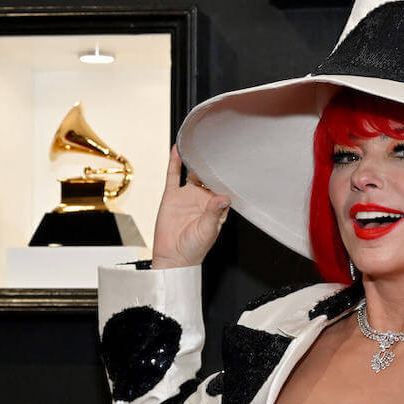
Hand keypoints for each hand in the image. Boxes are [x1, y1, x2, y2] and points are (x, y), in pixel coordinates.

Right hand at [151, 145, 230, 268]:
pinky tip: (178, 151)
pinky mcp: (171, 197)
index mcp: (216, 207)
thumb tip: (223, 199)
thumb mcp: (208, 231)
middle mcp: (202, 199)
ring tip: (200, 145)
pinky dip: (175, 162)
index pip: (223, 186)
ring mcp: (187, 197)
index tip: (231, 163)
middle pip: (208, 176)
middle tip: (217, 148)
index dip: (226, 175)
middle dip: (212, 164)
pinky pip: (173, 176)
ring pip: (192, 173)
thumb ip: (214, 213)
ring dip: (196, 160)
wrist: (173, 258)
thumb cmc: (194, 249)